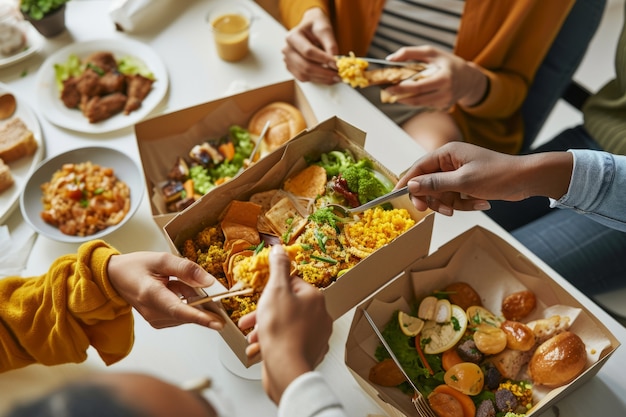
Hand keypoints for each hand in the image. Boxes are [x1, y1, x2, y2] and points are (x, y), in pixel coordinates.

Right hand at [107, 252, 224, 329]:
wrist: (115, 277)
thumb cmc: (136, 266)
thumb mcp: (161, 259)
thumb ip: (186, 268)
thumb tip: (209, 282)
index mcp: (151, 294)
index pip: (179, 310)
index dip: (200, 317)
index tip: (218, 323)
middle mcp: (152, 312)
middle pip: (187, 311)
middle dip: (200, 299)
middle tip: (194, 282)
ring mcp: (154, 320)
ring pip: (186, 312)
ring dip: (190, 298)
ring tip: (174, 282)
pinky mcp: (158, 322)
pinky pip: (181, 314)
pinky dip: (185, 302)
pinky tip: (174, 289)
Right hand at [238, 245, 331, 403]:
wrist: (286, 369)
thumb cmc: (281, 331)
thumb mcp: (275, 291)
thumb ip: (278, 267)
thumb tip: (279, 248)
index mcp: (315, 297)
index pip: (291, 284)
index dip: (271, 291)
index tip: (260, 298)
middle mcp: (320, 315)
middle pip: (288, 305)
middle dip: (265, 313)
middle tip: (250, 321)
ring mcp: (317, 335)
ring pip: (286, 325)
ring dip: (266, 329)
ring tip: (253, 337)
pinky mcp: (310, 352)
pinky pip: (289, 342)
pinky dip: (274, 343)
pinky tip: (261, 349)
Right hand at [282, 8, 340, 83]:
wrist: (310, 27)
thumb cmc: (316, 25)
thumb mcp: (325, 28)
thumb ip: (330, 44)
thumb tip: (335, 61)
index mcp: (292, 36)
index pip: (308, 52)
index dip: (323, 59)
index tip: (337, 64)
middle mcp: (287, 49)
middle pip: (305, 66)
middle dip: (324, 72)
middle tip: (339, 75)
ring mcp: (287, 60)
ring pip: (304, 75)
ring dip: (321, 78)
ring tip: (336, 77)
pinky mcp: (291, 68)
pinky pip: (304, 78)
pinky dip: (317, 79)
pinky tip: (328, 78)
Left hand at [383, 46, 487, 108]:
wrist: (468, 79)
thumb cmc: (447, 62)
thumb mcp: (432, 52)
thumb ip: (410, 53)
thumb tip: (390, 59)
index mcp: (445, 78)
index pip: (419, 87)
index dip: (403, 88)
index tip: (389, 86)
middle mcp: (446, 93)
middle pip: (417, 99)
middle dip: (399, 95)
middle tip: (386, 90)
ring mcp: (444, 102)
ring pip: (418, 104)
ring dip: (403, 99)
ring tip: (392, 92)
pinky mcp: (441, 107)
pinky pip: (423, 105)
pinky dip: (412, 100)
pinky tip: (405, 94)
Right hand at [396, 142, 533, 215]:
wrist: (526, 179)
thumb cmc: (497, 175)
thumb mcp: (463, 182)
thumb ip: (435, 184)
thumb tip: (412, 185)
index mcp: (447, 153)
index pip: (418, 167)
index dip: (407, 182)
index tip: (397, 196)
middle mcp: (450, 161)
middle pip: (428, 183)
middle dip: (434, 198)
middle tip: (441, 211)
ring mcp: (458, 173)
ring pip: (441, 193)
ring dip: (452, 204)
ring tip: (467, 206)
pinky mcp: (467, 184)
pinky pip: (455, 197)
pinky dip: (465, 204)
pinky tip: (481, 203)